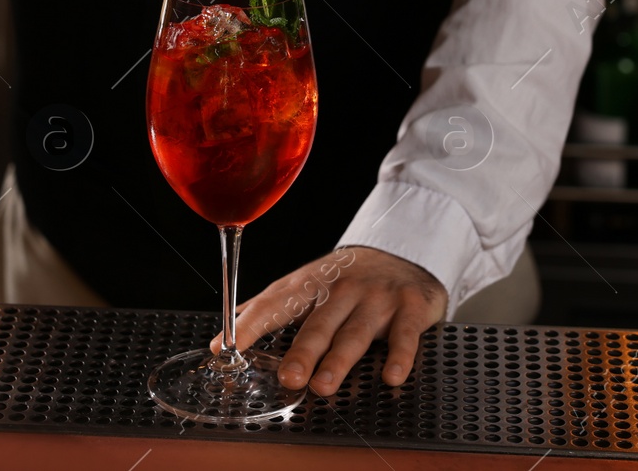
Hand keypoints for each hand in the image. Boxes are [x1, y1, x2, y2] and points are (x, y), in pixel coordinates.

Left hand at [212, 246, 447, 395]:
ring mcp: (377, 298)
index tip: (227, 346)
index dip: (252, 324)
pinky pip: (404, 335)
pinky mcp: (410, 307)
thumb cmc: (345, 277)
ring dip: (339, 360)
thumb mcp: (307, 282)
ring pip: (355, 333)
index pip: (276, 303)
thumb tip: (228, 325)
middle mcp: (342, 289)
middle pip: (318, 324)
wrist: (401, 253)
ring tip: (323, 385)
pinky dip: (399, 356)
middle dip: (302, 352)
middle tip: (288, 378)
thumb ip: (271, 305)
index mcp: (311, 284)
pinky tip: (390, 376)